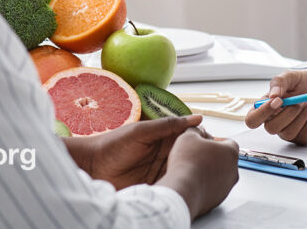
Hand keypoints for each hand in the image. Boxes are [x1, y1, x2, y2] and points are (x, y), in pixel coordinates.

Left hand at [65, 115, 202, 189]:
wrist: (93, 166)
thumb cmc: (113, 144)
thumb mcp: (142, 131)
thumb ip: (168, 125)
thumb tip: (197, 118)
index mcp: (163, 136)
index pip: (188, 137)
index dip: (201, 140)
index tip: (213, 144)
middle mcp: (165, 152)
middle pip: (188, 156)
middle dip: (199, 159)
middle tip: (211, 163)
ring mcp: (160, 169)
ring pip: (182, 171)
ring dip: (191, 174)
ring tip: (202, 177)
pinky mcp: (155, 184)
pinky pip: (172, 185)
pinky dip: (179, 186)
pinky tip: (186, 187)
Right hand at [156, 127, 238, 218]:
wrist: (182, 190)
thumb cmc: (187, 163)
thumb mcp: (188, 136)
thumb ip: (196, 130)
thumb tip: (198, 130)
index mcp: (231, 153)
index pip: (228, 142)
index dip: (215, 140)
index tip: (204, 141)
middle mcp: (233, 171)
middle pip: (224, 159)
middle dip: (212, 156)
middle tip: (196, 154)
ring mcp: (226, 187)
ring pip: (219, 175)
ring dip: (208, 171)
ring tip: (192, 168)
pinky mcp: (218, 200)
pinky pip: (212, 188)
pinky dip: (204, 184)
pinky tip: (191, 181)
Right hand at [243, 69, 306, 143]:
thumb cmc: (304, 82)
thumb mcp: (291, 76)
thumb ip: (280, 82)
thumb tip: (273, 96)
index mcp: (265, 107)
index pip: (252, 119)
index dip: (262, 113)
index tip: (279, 101)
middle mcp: (274, 121)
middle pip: (271, 128)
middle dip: (288, 114)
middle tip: (301, 100)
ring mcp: (288, 131)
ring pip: (288, 133)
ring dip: (302, 116)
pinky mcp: (303, 136)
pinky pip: (304, 135)